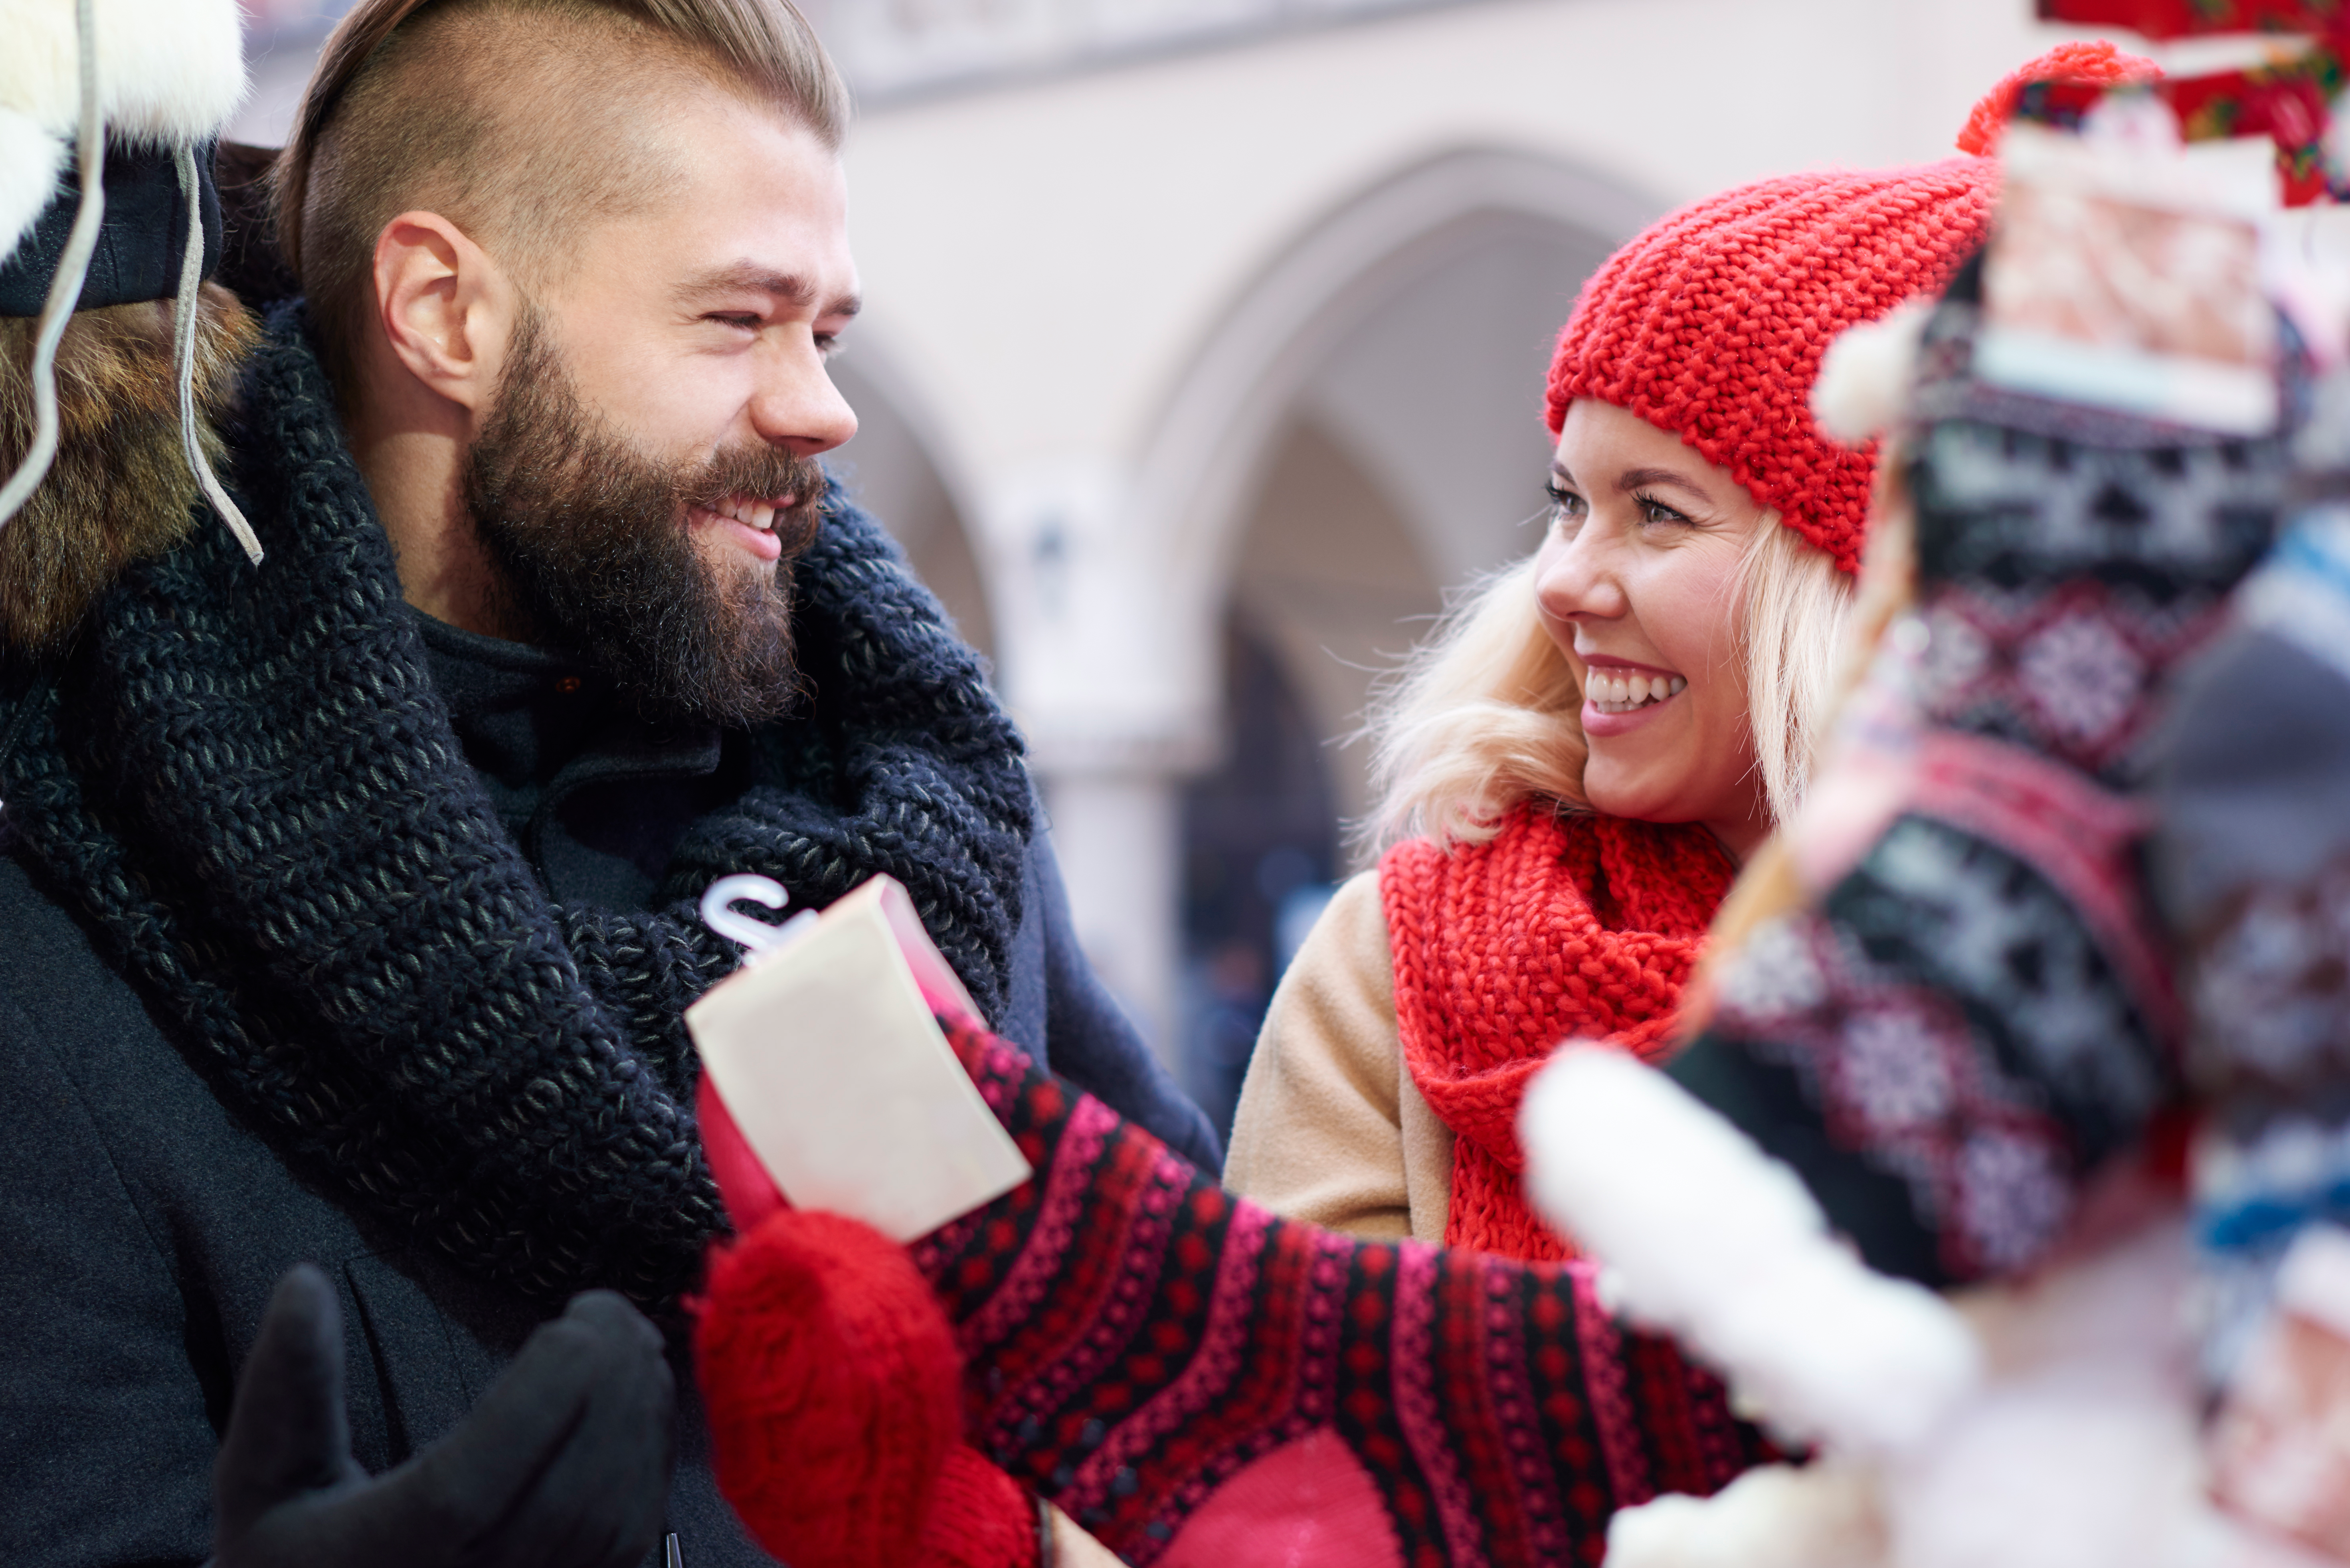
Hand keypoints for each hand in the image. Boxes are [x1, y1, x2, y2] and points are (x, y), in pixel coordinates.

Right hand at [214, 1263, 674, 1567]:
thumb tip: (303, 1282)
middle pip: (566, 1496)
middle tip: (608, 1308)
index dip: (538, 1401)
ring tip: (631, 1339)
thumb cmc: (290, 1561)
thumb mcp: (262, 1481)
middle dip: (607, 1388)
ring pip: (613, 1519)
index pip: (471, 1486)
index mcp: (387, 1554)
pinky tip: (638, 1401)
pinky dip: (646, 1464)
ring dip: (637, 1418)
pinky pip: (630, 1542)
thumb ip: (286, 1386)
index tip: (572, 1321)